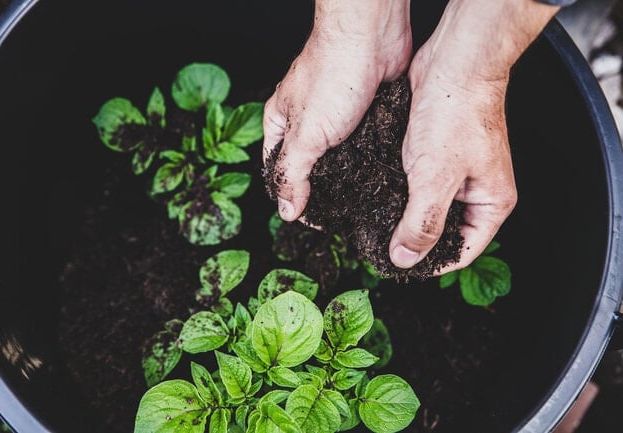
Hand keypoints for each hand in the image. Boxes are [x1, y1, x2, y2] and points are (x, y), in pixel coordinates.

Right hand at [263, 0, 410, 220]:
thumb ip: (292, 174)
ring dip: (348, 178)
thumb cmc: (333, 74)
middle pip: (308, 168)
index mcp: (280, 124)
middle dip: (322, 191)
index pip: (277, 172)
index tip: (313, 220)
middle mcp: (306, 123)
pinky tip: (378, 177)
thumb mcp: (306, 134)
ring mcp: (336, 120)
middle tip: (341, 215)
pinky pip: (361, 147)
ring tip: (364, 201)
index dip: (291, 198)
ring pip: (338, 159)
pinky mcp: (363, 116)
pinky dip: (368, 161)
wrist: (373, 37)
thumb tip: (286, 210)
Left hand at [388, 0, 557, 271]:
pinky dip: (398, 193)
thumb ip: (421, 223)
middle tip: (381, 249)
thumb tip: (405, 259)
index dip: (432, 265)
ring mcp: (455, 173)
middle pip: (444, 233)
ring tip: (373, 227)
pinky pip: (416, 185)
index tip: (399, 267)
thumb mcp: (436, 178)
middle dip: (415, 241)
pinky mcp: (434, 155)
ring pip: (427, 208)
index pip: (463, 252)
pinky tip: (375, 198)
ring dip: (403, 217)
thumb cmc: (456, 115)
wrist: (452, 63)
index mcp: (491, 203)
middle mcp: (475, 191)